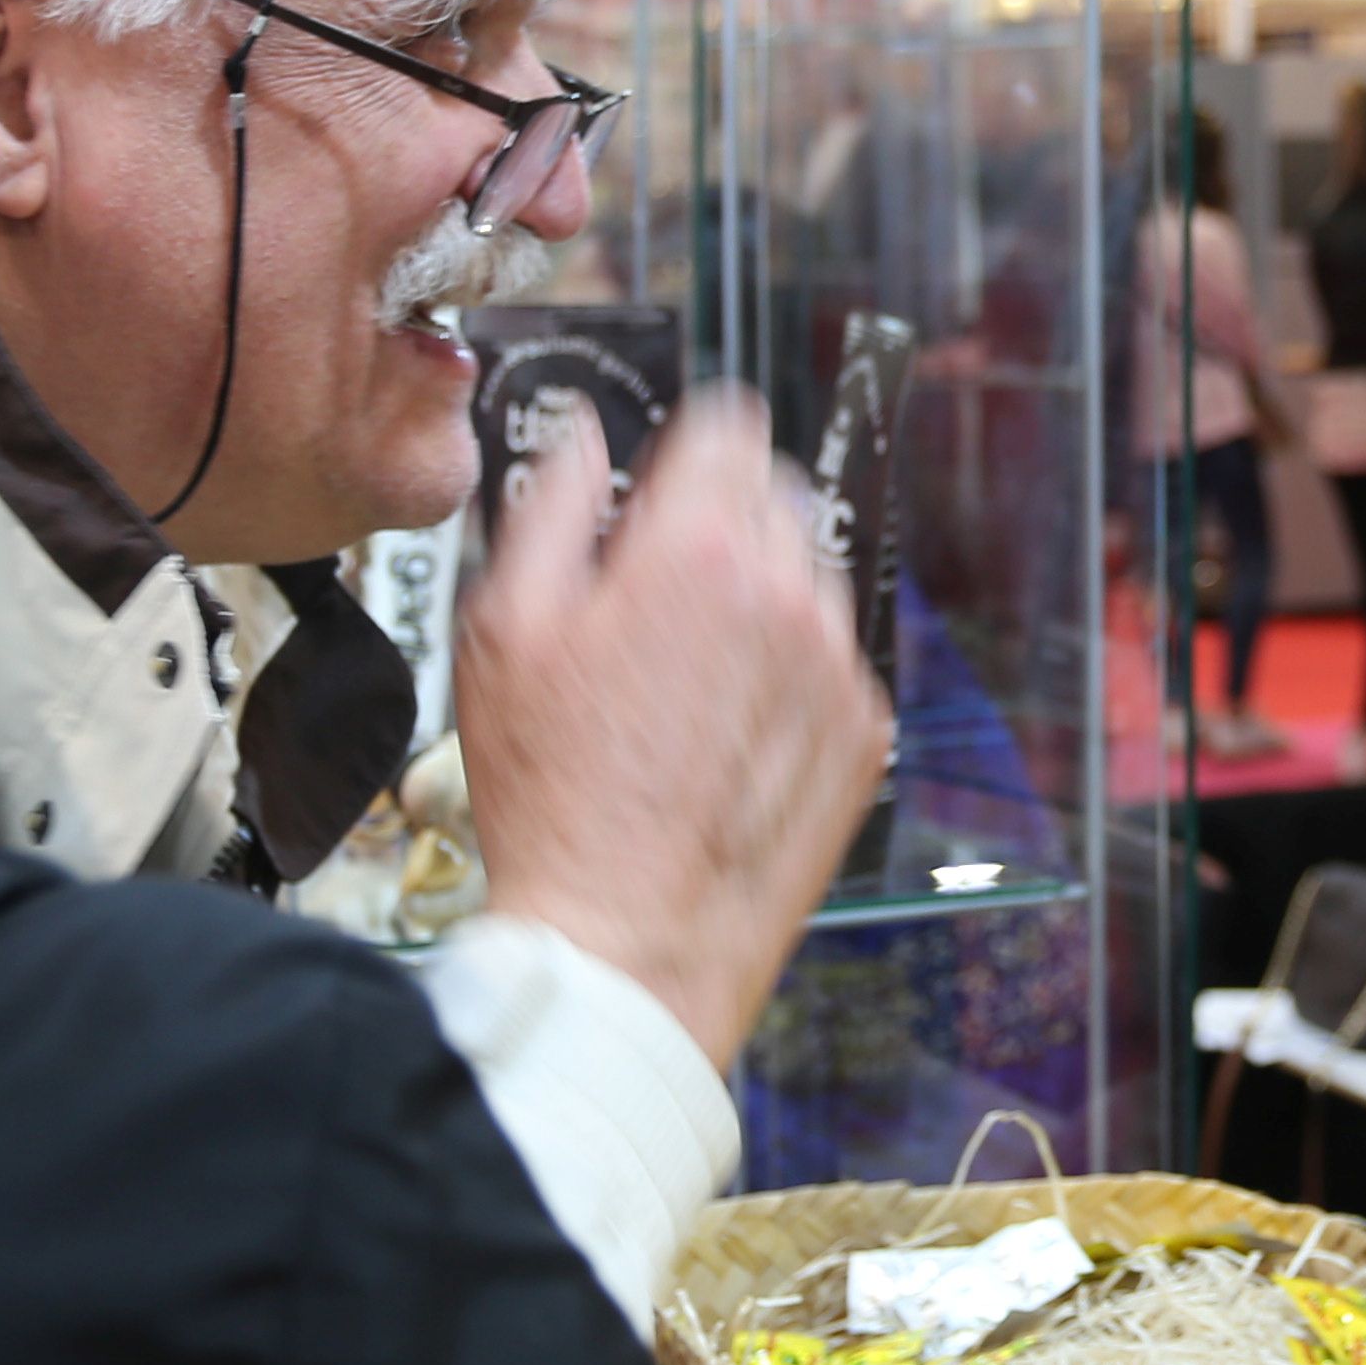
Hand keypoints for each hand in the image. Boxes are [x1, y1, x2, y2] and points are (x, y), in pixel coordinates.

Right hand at [458, 388, 888, 1073]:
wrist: (627, 938)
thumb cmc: (555, 797)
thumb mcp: (504, 630)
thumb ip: (549, 506)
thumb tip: (580, 438)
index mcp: (698, 551)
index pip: (729, 426)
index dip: (690, 444)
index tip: (668, 475)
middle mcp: (788, 594)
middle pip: (775, 497)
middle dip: (720, 522)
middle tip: (656, 594)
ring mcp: (836, 666)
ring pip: (809, 579)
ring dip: (759, 599)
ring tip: (685, 682)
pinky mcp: (862, 734)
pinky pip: (831, 664)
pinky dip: (788, 677)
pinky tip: (724, 734)